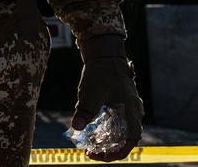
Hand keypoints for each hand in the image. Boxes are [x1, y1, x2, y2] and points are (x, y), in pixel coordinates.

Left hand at [72, 35, 143, 161]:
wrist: (104, 54)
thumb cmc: (100, 72)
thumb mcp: (91, 92)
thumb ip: (85, 110)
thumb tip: (76, 127)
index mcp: (131, 111)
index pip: (130, 141)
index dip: (117, 152)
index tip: (100, 156)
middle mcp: (133, 112)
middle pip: (125, 140)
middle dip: (108, 149)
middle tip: (90, 153)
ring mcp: (128, 108)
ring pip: (121, 132)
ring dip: (106, 141)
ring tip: (89, 146)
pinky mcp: (120, 105)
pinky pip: (116, 123)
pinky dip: (105, 131)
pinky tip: (91, 133)